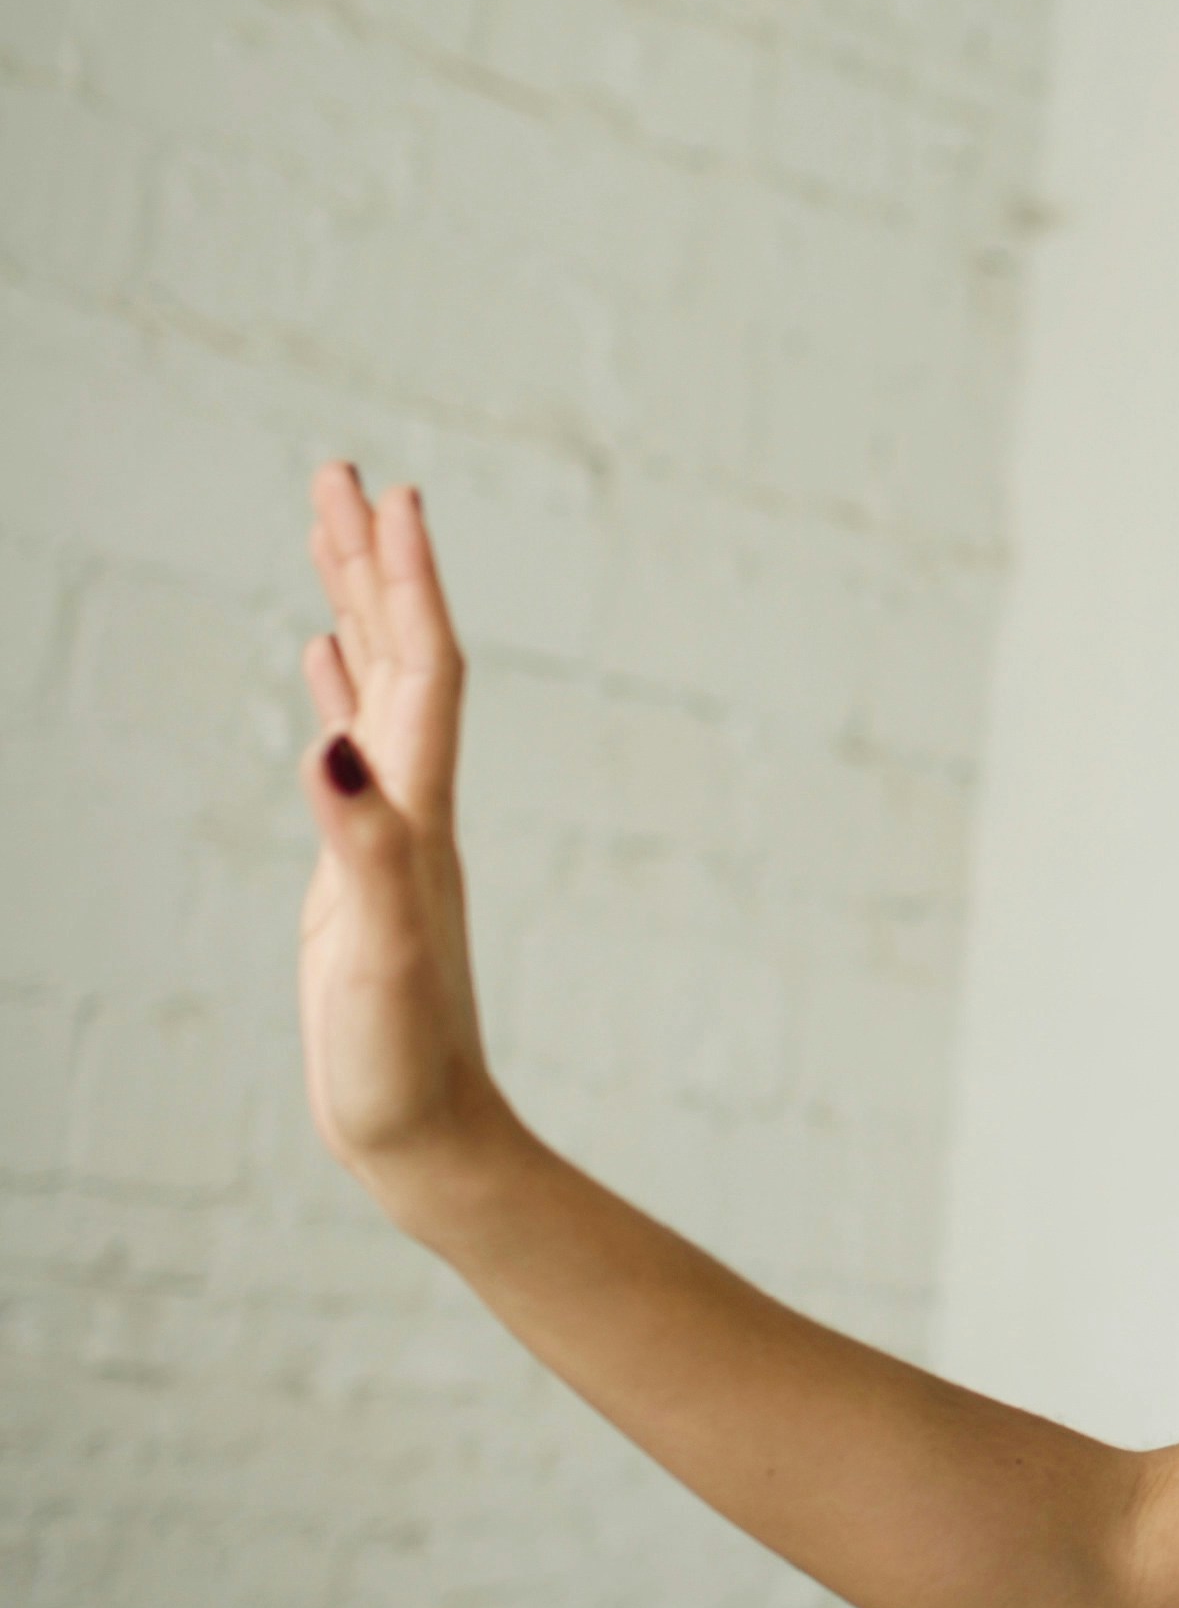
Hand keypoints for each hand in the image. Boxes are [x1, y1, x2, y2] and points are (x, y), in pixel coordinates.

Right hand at [294, 465, 508, 1187]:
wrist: (425, 1135)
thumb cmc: (402, 1057)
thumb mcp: (374, 950)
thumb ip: (360, 846)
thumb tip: (330, 742)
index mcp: (418, 814)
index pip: (423, 667)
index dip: (406, 581)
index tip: (390, 493)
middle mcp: (412, 807)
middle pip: (400, 656)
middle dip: (370, 562)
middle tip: (338, 472)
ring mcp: (386, 833)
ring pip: (374, 688)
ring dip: (355, 606)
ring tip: (330, 530)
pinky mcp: (358, 868)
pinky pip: (353, 748)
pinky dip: (339, 688)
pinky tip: (323, 656)